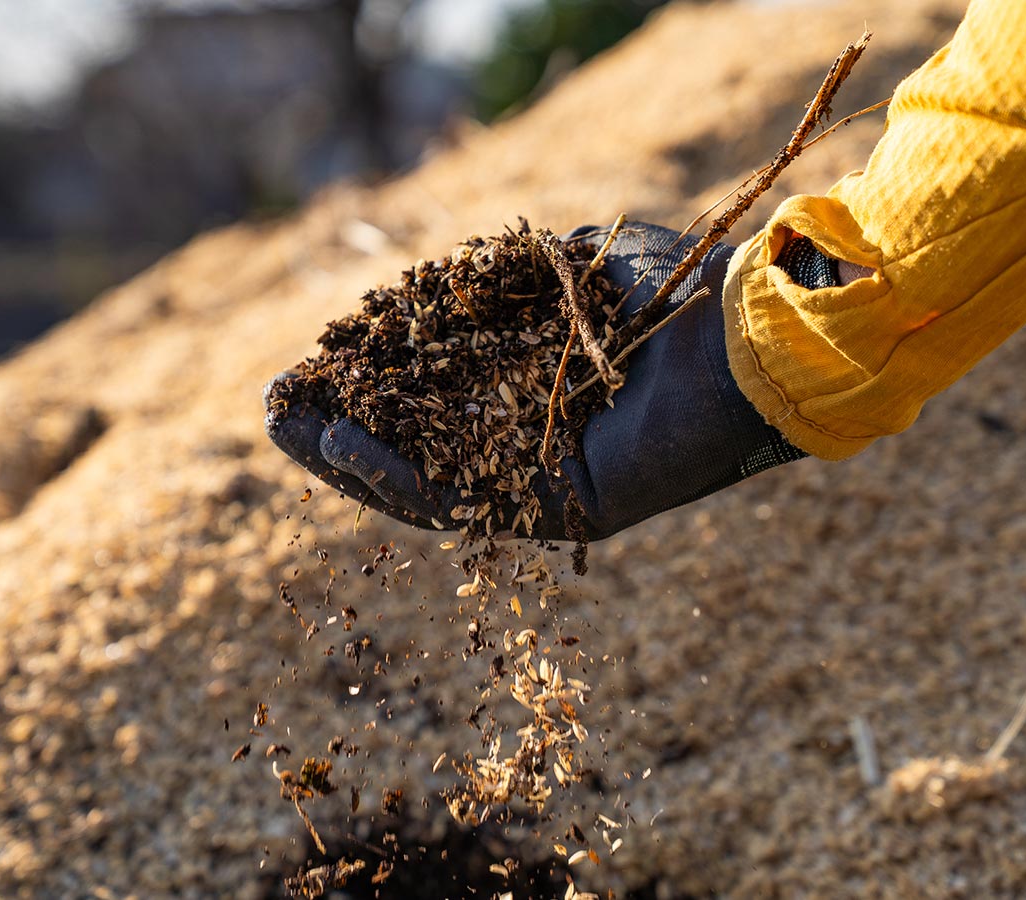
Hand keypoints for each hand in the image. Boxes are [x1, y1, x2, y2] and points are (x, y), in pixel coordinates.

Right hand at [264, 222, 805, 539]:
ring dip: (346, 459)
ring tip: (287, 431)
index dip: (362, 389)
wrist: (753, 328)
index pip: (430, 402)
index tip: (305, 367)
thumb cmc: (679, 290)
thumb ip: (505, 278)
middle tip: (273, 410)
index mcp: (535, 396)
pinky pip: (465, 503)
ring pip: (425, 484)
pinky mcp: (564, 511)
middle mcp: (536, 446)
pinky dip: (396, 476)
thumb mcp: (571, 266)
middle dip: (336, 430)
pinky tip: (342, 445)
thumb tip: (439, 287)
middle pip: (415, 449)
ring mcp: (546, 483)